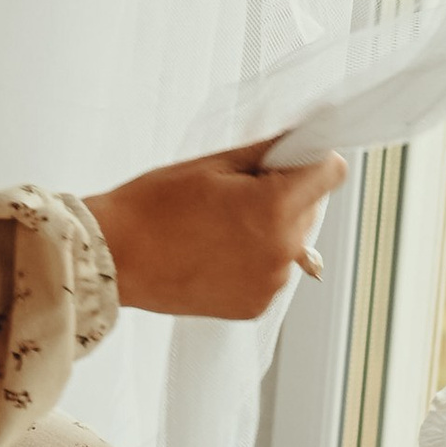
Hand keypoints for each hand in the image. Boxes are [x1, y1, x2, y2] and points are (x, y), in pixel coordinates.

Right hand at [82, 137, 346, 319]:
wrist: (115, 258)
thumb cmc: (153, 207)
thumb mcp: (212, 165)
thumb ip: (266, 152)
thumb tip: (300, 140)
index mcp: (274, 208)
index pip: (331, 172)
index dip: (312, 159)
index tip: (292, 159)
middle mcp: (282, 251)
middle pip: (313, 208)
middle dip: (287, 194)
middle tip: (237, 193)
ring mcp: (270, 284)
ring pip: (293, 242)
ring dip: (272, 229)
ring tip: (220, 226)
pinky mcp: (255, 306)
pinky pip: (272, 271)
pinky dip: (255, 260)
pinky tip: (216, 252)